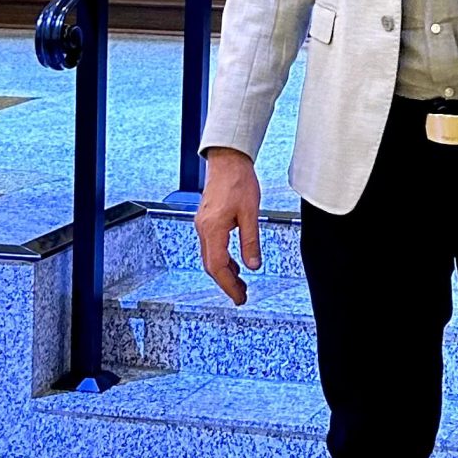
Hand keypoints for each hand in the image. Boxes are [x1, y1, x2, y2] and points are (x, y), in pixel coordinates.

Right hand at [195, 148, 261, 306]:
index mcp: (213, 229)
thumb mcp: (250, 213)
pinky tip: (234, 263)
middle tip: (241, 295)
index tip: (239, 297)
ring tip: (240, 283)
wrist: (227, 160)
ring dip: (225, 272)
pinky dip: (222, 259)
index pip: (218, 267)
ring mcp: (203, 225)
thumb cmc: (238, 180)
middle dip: (227, 283)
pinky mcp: (207, 220)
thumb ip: (251, 241)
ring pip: (210, 257)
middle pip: (211, 265)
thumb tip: (254, 265)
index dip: (229, 285)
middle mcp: (204, 229)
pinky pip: (212, 247)